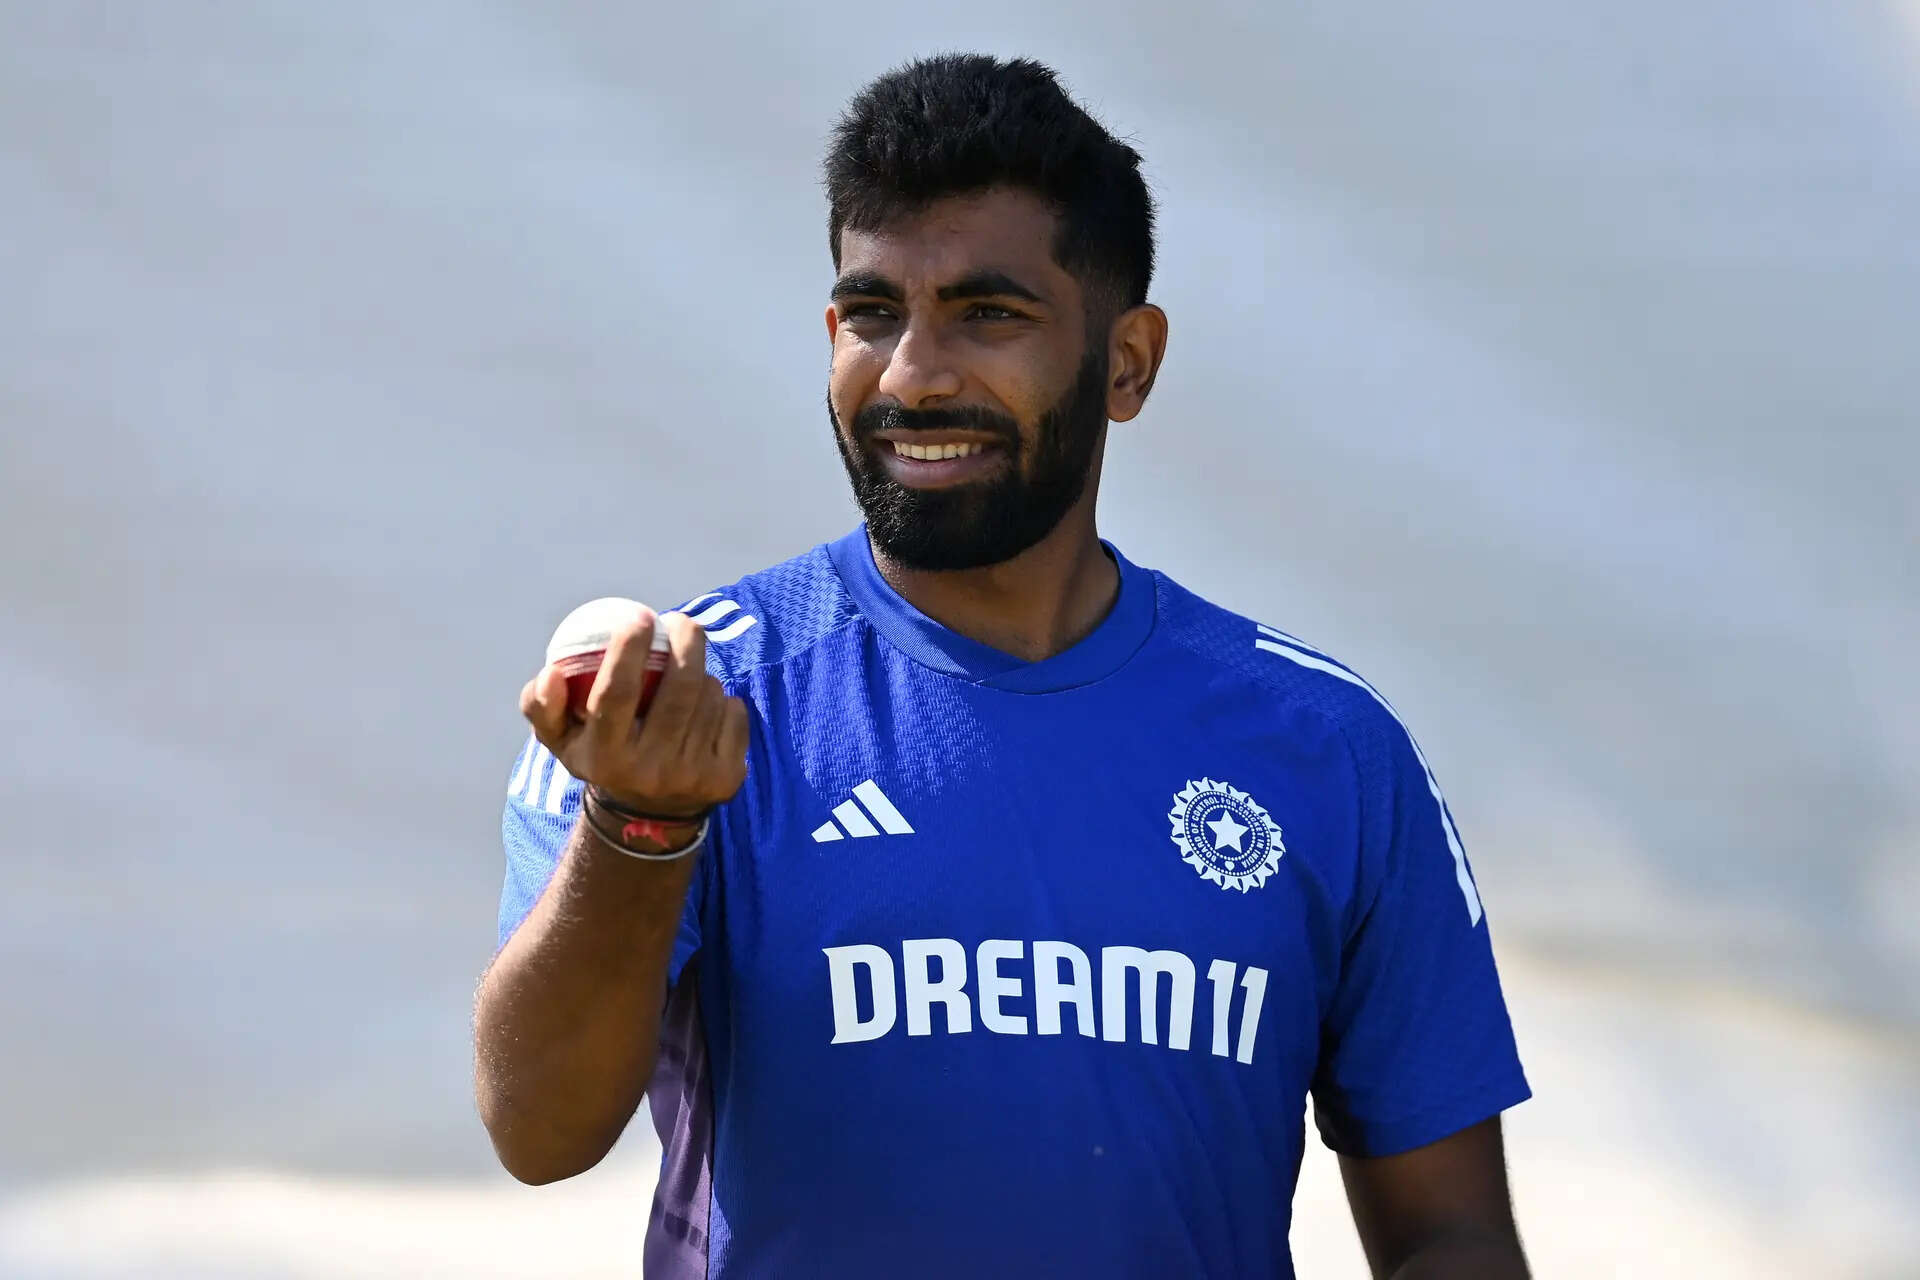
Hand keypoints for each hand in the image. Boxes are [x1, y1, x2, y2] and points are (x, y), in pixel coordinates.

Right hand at [520, 608, 748, 820]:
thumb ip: (541, 705)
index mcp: (605, 758)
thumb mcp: (560, 737)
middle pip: (678, 689)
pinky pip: (734, 713)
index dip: (628, 650)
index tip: (639, 616)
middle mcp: (650, 771)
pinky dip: (723, 698)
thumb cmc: (601, 754)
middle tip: (678, 622)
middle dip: (684, 642)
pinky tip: (708, 703)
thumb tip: (551, 673)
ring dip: (701, 672)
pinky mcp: (726, 778)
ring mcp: (692, 776)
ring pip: (709, 697)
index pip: (617, 693)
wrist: (649, 816)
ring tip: (685, 672)